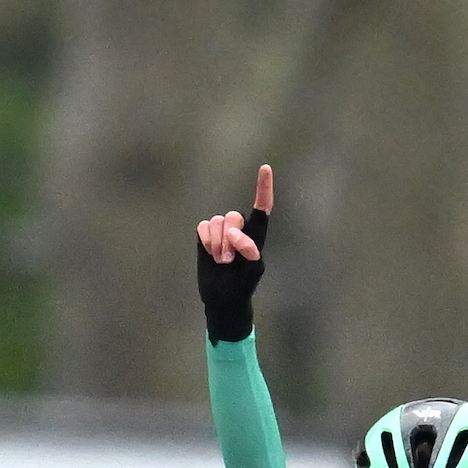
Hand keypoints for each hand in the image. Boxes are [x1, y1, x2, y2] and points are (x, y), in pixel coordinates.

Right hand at [193, 162, 273, 340]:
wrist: (222, 299)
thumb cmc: (242, 285)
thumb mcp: (253, 270)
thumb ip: (249, 249)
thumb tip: (234, 234)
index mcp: (256, 234)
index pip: (262, 207)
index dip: (263, 188)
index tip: (265, 168)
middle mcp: (239, 228)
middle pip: (233, 216)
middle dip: (228, 238)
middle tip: (228, 260)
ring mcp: (221, 232)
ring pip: (216, 221)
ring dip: (216, 243)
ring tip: (221, 260)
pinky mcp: (205, 236)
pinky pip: (203, 227)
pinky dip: (205, 240)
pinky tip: (209, 252)